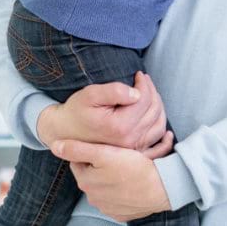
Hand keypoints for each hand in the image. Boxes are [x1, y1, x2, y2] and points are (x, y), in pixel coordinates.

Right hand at [37, 72, 168, 151]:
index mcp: (120, 126)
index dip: (145, 83)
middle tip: (144, 80)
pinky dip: (160, 123)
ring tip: (148, 93)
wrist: (66, 132)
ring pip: (159, 123)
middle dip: (152, 91)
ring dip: (158, 105)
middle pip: (154, 110)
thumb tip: (136, 93)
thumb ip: (113, 91)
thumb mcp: (90, 95)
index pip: (144, 99)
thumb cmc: (77, 111)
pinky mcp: (135, 151)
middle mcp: (130, 140)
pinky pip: (158, 138)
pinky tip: (157, 113)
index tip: (138, 74)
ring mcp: (134, 148)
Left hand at [55, 139, 172, 221]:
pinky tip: (131, 181)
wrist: (162, 187)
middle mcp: (93, 197)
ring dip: (110, 177)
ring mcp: (107, 207)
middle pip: (91, 174)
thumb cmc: (134, 167)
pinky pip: (116, 198)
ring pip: (103, 186)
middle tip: (117, 155)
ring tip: (126, 167)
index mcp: (85, 181)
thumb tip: (55, 146)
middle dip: (100, 164)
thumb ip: (77, 148)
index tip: (105, 146)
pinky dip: (121, 190)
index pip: (79, 160)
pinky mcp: (121, 213)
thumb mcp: (103, 152)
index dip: (91, 150)